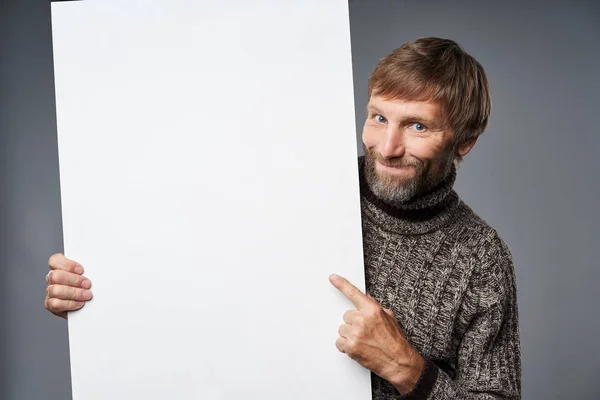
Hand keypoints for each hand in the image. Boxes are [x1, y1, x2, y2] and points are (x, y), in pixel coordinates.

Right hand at [44, 253, 92, 318]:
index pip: (55, 260)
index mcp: (59, 267)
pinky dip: (69, 304)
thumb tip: (98, 267)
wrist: (88, 304)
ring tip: (87, 295)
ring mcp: (50, 292)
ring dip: (74, 293)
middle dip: (74, 280)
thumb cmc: (87, 285)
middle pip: (55, 276)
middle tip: (87, 284)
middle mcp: (52, 279)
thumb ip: (88, 269)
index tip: (81, 270)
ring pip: (55, 290)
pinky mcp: (51, 304)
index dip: (67, 265)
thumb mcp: (89, 274)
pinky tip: (80, 303)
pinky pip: (55, 304)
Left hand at [329, 274, 423, 393]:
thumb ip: (374, 306)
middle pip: (346, 316)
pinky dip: (346, 346)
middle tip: (365, 331)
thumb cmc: (394, 340)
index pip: (354, 293)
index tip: (333, 278)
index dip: (342, 284)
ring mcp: (356, 333)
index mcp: (372, 310)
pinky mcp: (351, 346)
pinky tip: (358, 348)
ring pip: (342, 329)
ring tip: (363, 341)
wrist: (398, 361)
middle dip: (353, 323)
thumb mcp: (389, 317)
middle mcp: (362, 320)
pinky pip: (339, 342)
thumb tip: (365, 296)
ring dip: (349, 335)